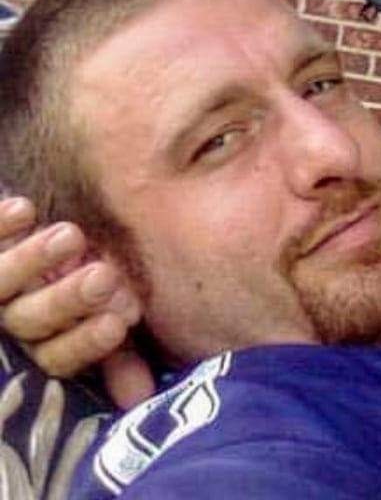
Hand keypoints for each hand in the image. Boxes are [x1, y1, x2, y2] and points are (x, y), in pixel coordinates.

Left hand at [0, 196, 155, 408]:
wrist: (55, 231)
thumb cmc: (88, 277)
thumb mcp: (109, 314)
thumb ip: (121, 354)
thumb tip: (140, 397)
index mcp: (48, 338)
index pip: (59, 355)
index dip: (87, 342)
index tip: (122, 321)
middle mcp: (15, 315)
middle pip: (30, 320)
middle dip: (68, 301)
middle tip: (103, 277)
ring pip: (1, 282)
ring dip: (34, 261)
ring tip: (70, 237)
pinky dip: (1, 225)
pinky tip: (24, 210)